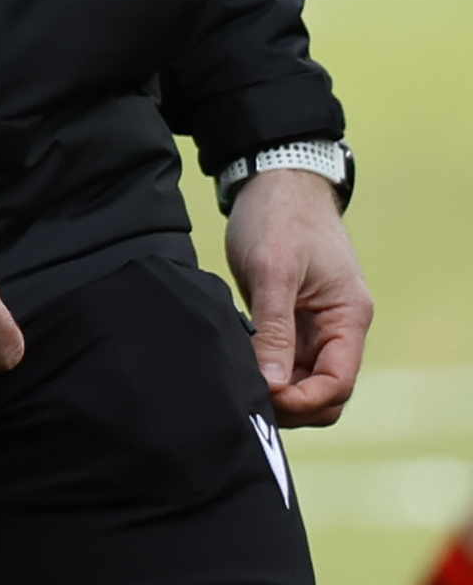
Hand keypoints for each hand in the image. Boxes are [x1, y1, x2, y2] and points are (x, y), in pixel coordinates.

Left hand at [224, 167, 370, 426]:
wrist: (274, 181)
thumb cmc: (280, 217)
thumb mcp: (274, 271)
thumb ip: (275, 329)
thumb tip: (273, 383)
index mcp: (348, 319)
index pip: (338, 383)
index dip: (304, 400)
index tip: (265, 398)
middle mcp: (337, 328)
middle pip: (324, 391)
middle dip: (290, 403)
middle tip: (245, 398)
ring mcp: (314, 325)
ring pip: (302, 378)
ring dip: (275, 388)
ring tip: (236, 383)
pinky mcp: (289, 318)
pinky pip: (283, 359)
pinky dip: (264, 368)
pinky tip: (235, 365)